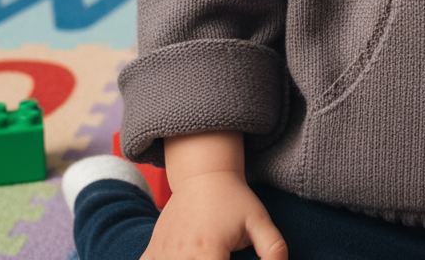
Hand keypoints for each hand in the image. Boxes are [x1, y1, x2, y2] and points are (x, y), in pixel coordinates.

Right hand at [141, 169, 286, 259]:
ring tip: (201, 257)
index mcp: (208, 251)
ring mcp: (162, 254)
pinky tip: (176, 259)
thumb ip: (273, 248)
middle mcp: (181, 256)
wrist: (204, 174)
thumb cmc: (234, 199)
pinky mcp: (151, 251)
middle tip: (217, 257)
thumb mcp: (259, 220)